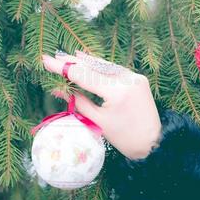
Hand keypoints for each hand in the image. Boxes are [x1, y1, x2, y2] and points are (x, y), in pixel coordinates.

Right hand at [42, 51, 161, 159]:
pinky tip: (86, 60)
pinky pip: (113, 69)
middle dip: (72, 62)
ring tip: (66, 57)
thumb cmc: (123, 137)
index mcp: (117, 91)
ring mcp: (134, 76)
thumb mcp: (97, 121)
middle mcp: (127, 79)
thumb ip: (78, 101)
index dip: (63, 68)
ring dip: (84, 61)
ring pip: (103, 65)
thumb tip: (57, 88)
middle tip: (52, 56)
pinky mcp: (137, 78)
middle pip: (93, 66)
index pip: (83, 75)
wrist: (153, 142)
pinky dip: (98, 66)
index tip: (46, 61)